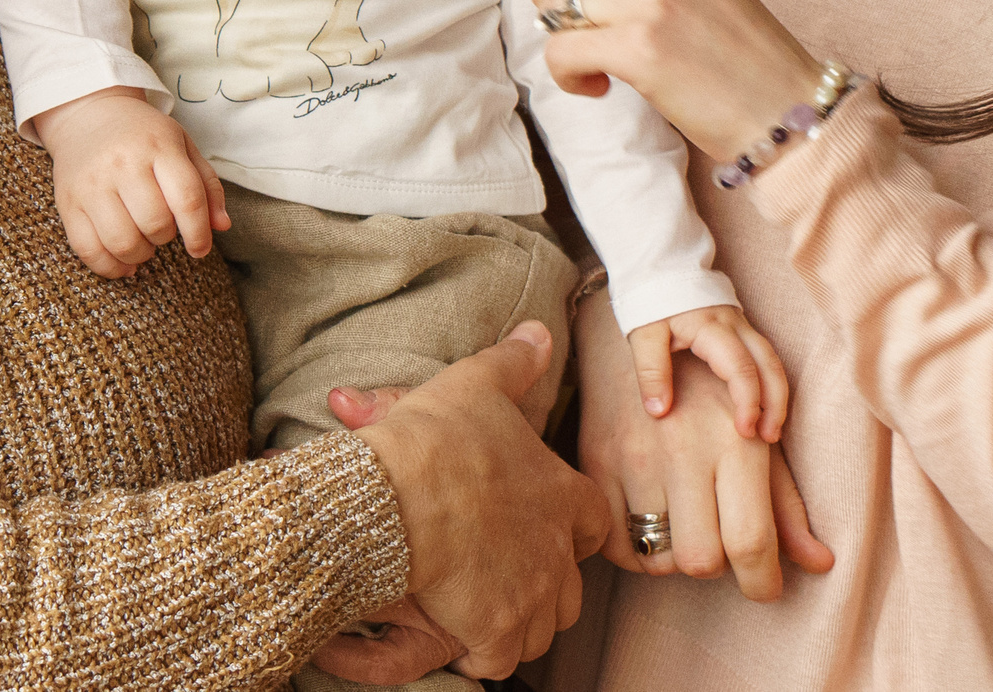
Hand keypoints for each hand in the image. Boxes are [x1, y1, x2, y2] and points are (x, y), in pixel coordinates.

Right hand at [33, 87, 228, 277]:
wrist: (89, 114)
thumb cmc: (143, 136)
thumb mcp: (182, 146)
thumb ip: (206, 185)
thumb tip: (222, 226)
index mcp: (158, 146)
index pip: (187, 198)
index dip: (198, 232)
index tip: (200, 248)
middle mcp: (122, 164)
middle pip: (155, 224)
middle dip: (166, 237)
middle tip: (162, 228)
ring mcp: (91, 184)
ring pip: (123, 243)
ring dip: (141, 255)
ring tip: (143, 243)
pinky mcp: (68, 203)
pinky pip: (88, 250)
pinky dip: (110, 267)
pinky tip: (124, 263)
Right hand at [342, 322, 607, 679]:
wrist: (396, 496)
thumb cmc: (437, 440)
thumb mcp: (476, 384)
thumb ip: (513, 363)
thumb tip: (538, 333)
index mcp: (562, 494)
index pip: (596, 523)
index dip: (574, 529)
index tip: (545, 529)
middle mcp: (557, 550)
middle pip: (571, 587)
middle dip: (544, 586)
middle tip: (503, 574)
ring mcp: (532, 595)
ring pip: (544, 627)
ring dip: (518, 621)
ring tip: (481, 606)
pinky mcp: (498, 631)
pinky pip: (505, 660)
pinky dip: (485, 654)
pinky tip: (458, 635)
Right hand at [579, 290, 832, 601]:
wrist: (633, 342)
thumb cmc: (708, 396)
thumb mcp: (754, 440)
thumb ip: (785, 504)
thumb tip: (821, 563)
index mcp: (734, 442)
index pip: (751, 542)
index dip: (762, 582)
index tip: (764, 587)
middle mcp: (684, 450)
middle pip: (703, 560)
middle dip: (716, 563)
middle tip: (718, 538)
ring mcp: (635, 458)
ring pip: (659, 558)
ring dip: (676, 555)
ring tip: (683, 523)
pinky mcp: (597, 463)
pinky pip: (616, 546)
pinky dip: (637, 550)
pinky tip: (650, 524)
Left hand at [629, 305, 790, 441]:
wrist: (660, 266)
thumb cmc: (652, 300)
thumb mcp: (643, 334)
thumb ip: (651, 371)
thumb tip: (658, 411)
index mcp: (712, 327)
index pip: (741, 368)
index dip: (747, 401)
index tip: (744, 431)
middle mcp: (735, 325)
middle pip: (769, 364)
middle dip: (775, 403)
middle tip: (768, 437)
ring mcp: (742, 325)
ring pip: (773, 360)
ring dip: (777, 395)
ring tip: (772, 431)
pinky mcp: (741, 329)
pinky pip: (765, 357)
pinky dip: (771, 383)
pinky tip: (766, 407)